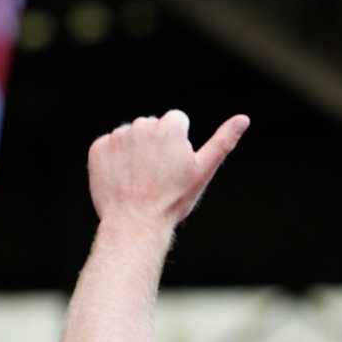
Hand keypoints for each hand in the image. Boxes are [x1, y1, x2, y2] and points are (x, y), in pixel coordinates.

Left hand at [87, 110, 249, 226]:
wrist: (136, 223)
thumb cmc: (174, 200)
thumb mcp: (203, 171)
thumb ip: (223, 141)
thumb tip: (244, 118)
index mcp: (170, 126)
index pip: (177, 122)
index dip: (179, 145)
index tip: (175, 167)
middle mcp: (142, 125)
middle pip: (153, 128)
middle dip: (156, 146)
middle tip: (158, 176)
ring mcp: (118, 136)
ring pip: (131, 137)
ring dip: (135, 153)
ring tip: (141, 180)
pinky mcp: (98, 148)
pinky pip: (109, 148)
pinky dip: (115, 161)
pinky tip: (123, 180)